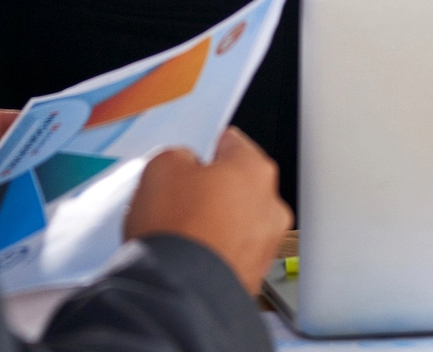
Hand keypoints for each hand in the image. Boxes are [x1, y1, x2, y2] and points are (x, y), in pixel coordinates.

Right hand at [124, 128, 291, 292]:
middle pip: (235, 184)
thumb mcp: (162, 166)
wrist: (178, 290)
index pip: (229, 142)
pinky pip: (231, 252)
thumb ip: (179, 156)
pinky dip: (213, 252)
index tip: (189, 159)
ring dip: (213, 223)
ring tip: (179, 232)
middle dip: (209, 190)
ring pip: (235, 221)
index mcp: (254, 168)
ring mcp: (266, 245)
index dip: (203, 148)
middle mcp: (271, 205)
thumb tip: (184, 164)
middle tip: (178, 198)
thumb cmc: (176, 228)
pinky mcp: (253, 277)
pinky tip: (187, 256)